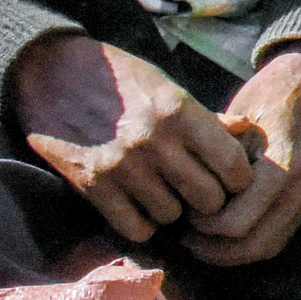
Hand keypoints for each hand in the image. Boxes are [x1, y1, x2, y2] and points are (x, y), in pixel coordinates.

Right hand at [11, 30, 256, 243]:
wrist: (53, 71)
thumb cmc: (120, 79)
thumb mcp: (168, 88)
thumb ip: (207, 117)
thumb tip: (247, 131)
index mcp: (181, 112)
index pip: (233, 166)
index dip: (237, 180)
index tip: (228, 179)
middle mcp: (155, 141)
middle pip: (208, 199)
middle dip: (207, 200)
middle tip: (196, 191)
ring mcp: (123, 166)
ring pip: (172, 215)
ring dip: (171, 210)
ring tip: (162, 192)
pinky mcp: (93, 185)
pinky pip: (135, 228)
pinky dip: (141, 223)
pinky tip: (138, 205)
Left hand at [182, 46, 300, 267]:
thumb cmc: (271, 90)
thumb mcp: (237, 119)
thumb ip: (215, 159)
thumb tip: (181, 192)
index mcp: (283, 167)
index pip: (236, 224)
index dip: (203, 228)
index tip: (183, 215)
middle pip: (255, 246)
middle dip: (215, 250)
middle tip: (186, 240)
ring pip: (269, 246)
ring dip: (233, 252)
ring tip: (202, 240)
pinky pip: (280, 234)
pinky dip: (251, 241)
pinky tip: (226, 230)